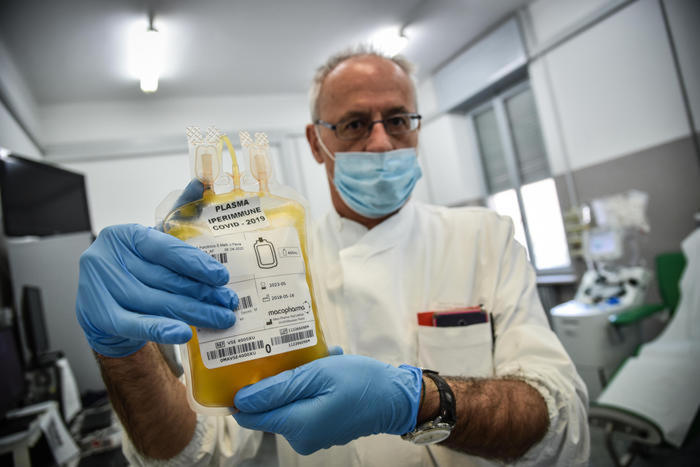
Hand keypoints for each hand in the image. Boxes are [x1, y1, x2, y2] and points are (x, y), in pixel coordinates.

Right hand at [76, 223, 237, 356]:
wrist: (103, 305)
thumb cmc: (134, 267)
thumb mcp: (154, 239)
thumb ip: (179, 212)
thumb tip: (203, 183)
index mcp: (123, 236)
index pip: (164, 248)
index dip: (196, 263)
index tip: (222, 276)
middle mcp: (107, 260)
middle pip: (165, 279)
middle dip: (203, 292)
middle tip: (229, 301)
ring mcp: (101, 289)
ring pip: (158, 303)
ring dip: (194, 312)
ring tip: (221, 318)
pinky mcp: (101, 317)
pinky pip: (138, 325)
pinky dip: (162, 329)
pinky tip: (185, 333)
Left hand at [233, 355, 421, 454]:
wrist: (396, 397)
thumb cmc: (361, 381)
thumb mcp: (318, 374)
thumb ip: (277, 389)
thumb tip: (241, 401)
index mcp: (297, 425)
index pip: (250, 416)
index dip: (243, 394)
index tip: (246, 368)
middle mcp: (301, 438)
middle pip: (269, 408)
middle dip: (278, 379)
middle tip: (296, 356)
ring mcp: (312, 436)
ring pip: (288, 403)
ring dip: (298, 380)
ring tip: (319, 360)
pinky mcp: (322, 430)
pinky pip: (304, 406)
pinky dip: (310, 388)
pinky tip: (327, 370)